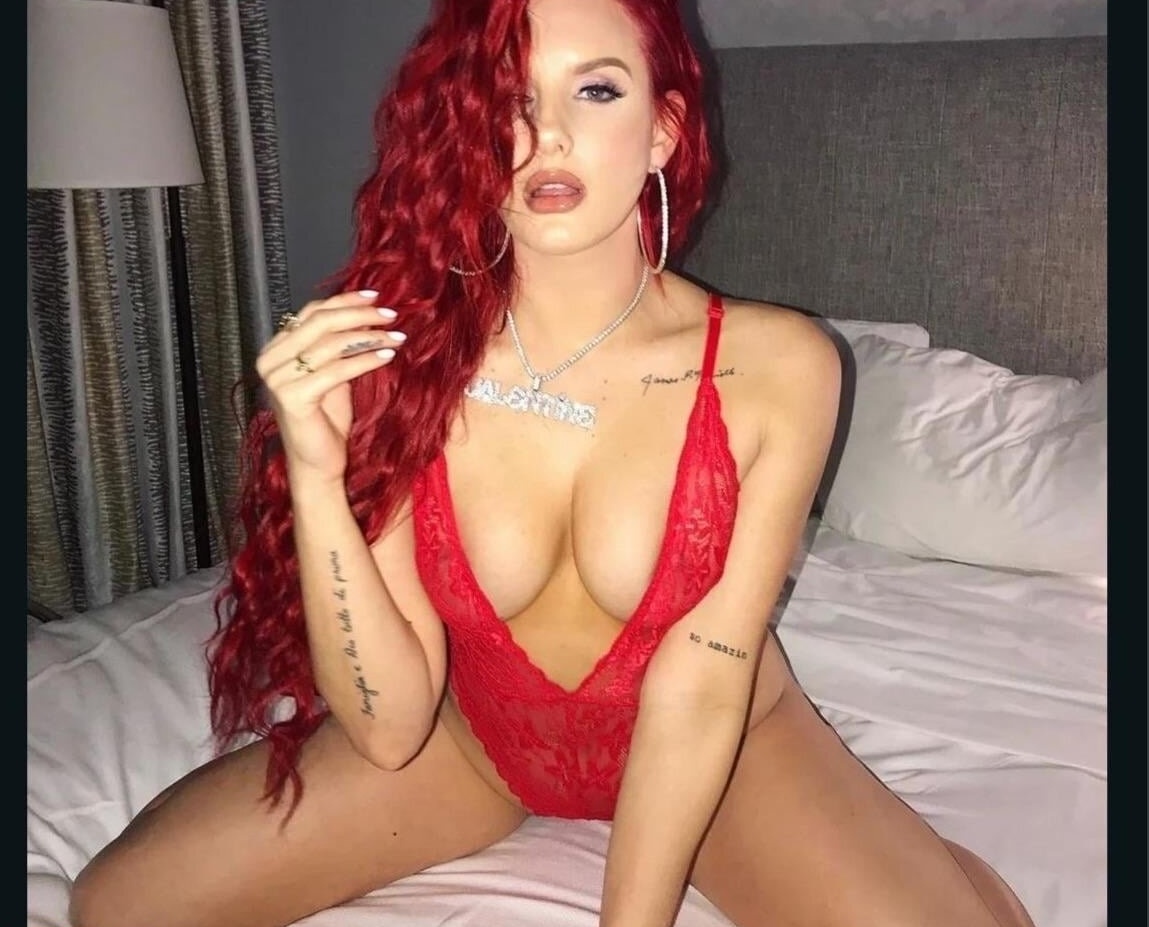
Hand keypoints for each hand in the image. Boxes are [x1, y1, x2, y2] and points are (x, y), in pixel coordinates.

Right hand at [256, 290, 404, 483]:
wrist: (318, 463)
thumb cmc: (327, 422)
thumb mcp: (335, 374)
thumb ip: (341, 345)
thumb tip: (369, 314)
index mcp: (276, 349)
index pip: (312, 312)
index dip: (345, 301)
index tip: (376, 297)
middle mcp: (270, 360)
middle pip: (320, 322)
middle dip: (360, 315)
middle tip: (391, 315)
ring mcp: (278, 379)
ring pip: (330, 343)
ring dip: (369, 337)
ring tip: (396, 338)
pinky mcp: (292, 397)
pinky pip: (336, 370)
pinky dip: (365, 360)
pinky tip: (387, 357)